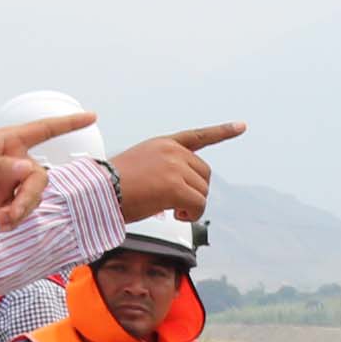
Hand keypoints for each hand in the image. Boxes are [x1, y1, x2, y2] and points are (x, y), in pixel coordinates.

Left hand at [0, 111, 100, 235]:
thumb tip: (26, 167)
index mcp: (2, 142)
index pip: (40, 130)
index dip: (67, 123)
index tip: (91, 117)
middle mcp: (8, 159)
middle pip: (38, 176)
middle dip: (30, 197)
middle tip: (13, 214)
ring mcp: (5, 181)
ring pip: (32, 195)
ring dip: (22, 210)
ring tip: (3, 221)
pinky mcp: (0, 200)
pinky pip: (21, 208)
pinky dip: (15, 217)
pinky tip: (1, 223)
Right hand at [109, 123, 246, 224]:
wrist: (98, 192)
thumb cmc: (111, 187)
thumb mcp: (140, 168)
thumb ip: (163, 173)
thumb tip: (179, 200)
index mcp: (163, 144)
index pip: (198, 136)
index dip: (222, 131)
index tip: (242, 125)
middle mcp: (172, 151)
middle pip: (204, 174)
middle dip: (195, 191)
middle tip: (176, 205)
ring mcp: (175, 166)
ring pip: (202, 191)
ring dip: (191, 206)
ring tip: (170, 210)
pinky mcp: (175, 186)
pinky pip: (198, 205)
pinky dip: (191, 214)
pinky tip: (174, 215)